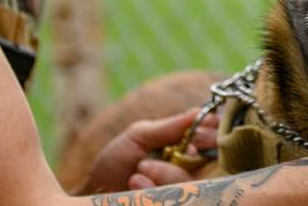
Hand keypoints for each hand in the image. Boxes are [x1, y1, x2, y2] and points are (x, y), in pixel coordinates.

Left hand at [77, 108, 218, 193]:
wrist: (95, 192)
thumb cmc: (115, 162)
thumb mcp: (139, 136)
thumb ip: (169, 126)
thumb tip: (199, 112)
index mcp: (185, 148)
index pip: (213, 138)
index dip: (211, 133)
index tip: (201, 129)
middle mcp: (188, 171)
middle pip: (210, 162)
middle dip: (191, 154)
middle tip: (174, 152)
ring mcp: (181, 191)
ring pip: (190, 183)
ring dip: (165, 173)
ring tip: (139, 170)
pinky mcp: (173, 201)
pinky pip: (177, 196)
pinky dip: (154, 189)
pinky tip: (135, 185)